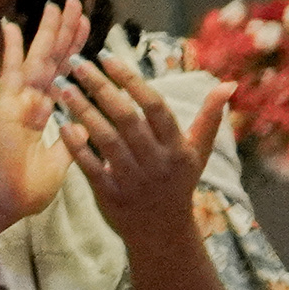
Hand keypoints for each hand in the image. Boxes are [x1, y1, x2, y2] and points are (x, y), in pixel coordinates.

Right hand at [0, 0, 83, 231]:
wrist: (2, 202)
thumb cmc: (26, 188)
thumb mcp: (59, 161)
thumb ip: (70, 139)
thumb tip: (84, 122)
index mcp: (43, 110)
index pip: (64, 72)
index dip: (76, 48)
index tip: (86, 26)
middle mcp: (30, 99)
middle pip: (52, 56)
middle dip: (65, 29)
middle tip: (74, 1)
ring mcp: (17, 99)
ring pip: (37, 57)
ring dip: (48, 31)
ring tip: (56, 3)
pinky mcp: (6, 105)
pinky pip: (10, 72)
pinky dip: (9, 48)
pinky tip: (9, 25)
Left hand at [60, 38, 226, 248]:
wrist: (164, 234)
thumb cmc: (178, 184)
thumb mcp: (198, 153)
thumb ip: (209, 118)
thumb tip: (228, 84)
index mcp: (178, 148)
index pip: (155, 106)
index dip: (131, 80)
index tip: (107, 55)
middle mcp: (158, 162)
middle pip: (127, 118)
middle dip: (101, 87)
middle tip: (76, 62)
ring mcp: (134, 180)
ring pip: (106, 139)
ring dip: (83, 110)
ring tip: (61, 87)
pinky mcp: (111, 195)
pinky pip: (90, 167)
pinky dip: (76, 145)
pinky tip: (60, 123)